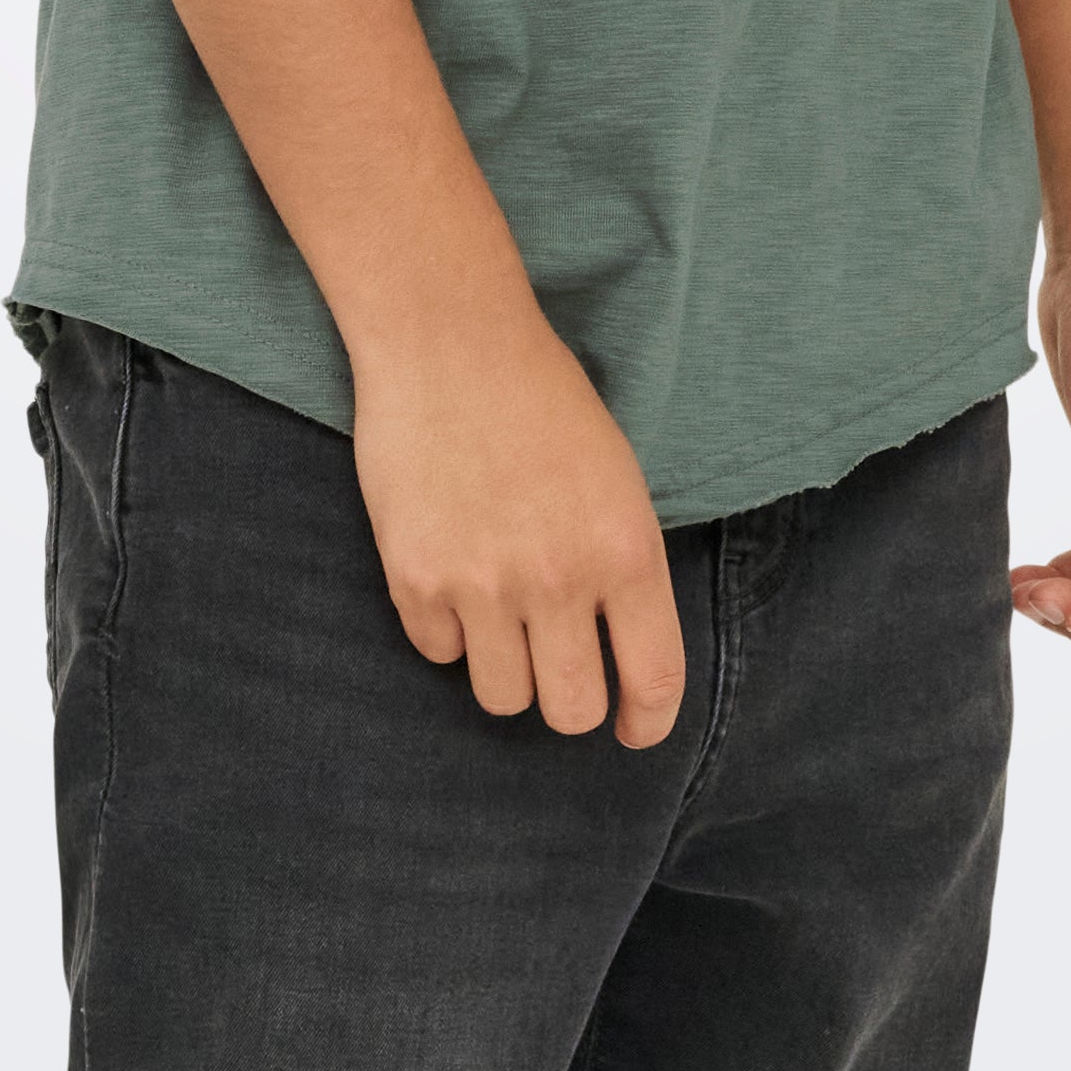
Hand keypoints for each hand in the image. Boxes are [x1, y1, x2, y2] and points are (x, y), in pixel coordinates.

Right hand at [352, 309, 687, 744]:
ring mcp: (482, 585)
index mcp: (625, 551)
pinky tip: (452, 574)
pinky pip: (439, 653)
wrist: (448, 341)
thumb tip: (619, 654)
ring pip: (503, 698)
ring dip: (506, 669)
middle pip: (572, 710)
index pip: (654, 680)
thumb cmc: (542, 398)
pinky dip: (447, 630)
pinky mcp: (416, 580)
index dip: (647, 721)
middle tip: (560, 672)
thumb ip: (622, 566)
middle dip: (571, 703)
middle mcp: (559, 580)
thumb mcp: (616, 477)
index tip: (633, 728)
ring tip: (500, 613)